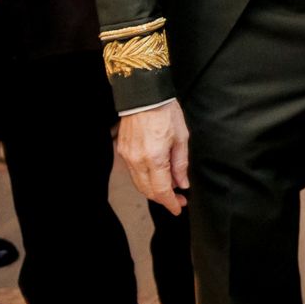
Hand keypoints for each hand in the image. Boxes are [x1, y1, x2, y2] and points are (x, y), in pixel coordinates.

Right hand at [117, 99, 190, 215]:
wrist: (144, 95)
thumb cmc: (166, 113)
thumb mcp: (182, 137)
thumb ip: (180, 164)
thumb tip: (182, 184)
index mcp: (155, 158)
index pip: (161, 191)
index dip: (170, 203)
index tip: (179, 208)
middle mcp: (137, 161)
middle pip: (148, 191)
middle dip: (164, 199)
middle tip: (179, 199)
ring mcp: (128, 157)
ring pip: (139, 184)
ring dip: (154, 190)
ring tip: (170, 189)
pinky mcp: (123, 151)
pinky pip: (133, 173)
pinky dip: (145, 179)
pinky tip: (157, 176)